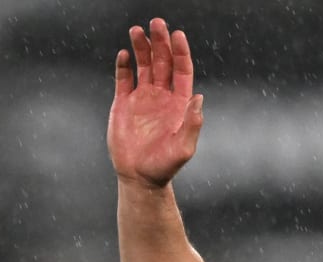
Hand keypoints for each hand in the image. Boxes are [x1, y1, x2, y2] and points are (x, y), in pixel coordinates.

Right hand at [107, 17, 202, 187]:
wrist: (140, 177)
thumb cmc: (165, 166)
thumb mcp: (183, 148)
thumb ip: (192, 123)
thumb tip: (198, 97)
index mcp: (179, 103)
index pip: (182, 71)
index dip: (180, 52)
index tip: (177, 35)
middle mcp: (162, 96)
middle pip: (162, 62)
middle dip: (160, 42)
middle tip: (157, 23)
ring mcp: (142, 98)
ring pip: (143, 65)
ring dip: (141, 47)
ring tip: (137, 30)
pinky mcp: (123, 103)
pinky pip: (123, 79)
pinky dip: (123, 66)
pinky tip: (124, 54)